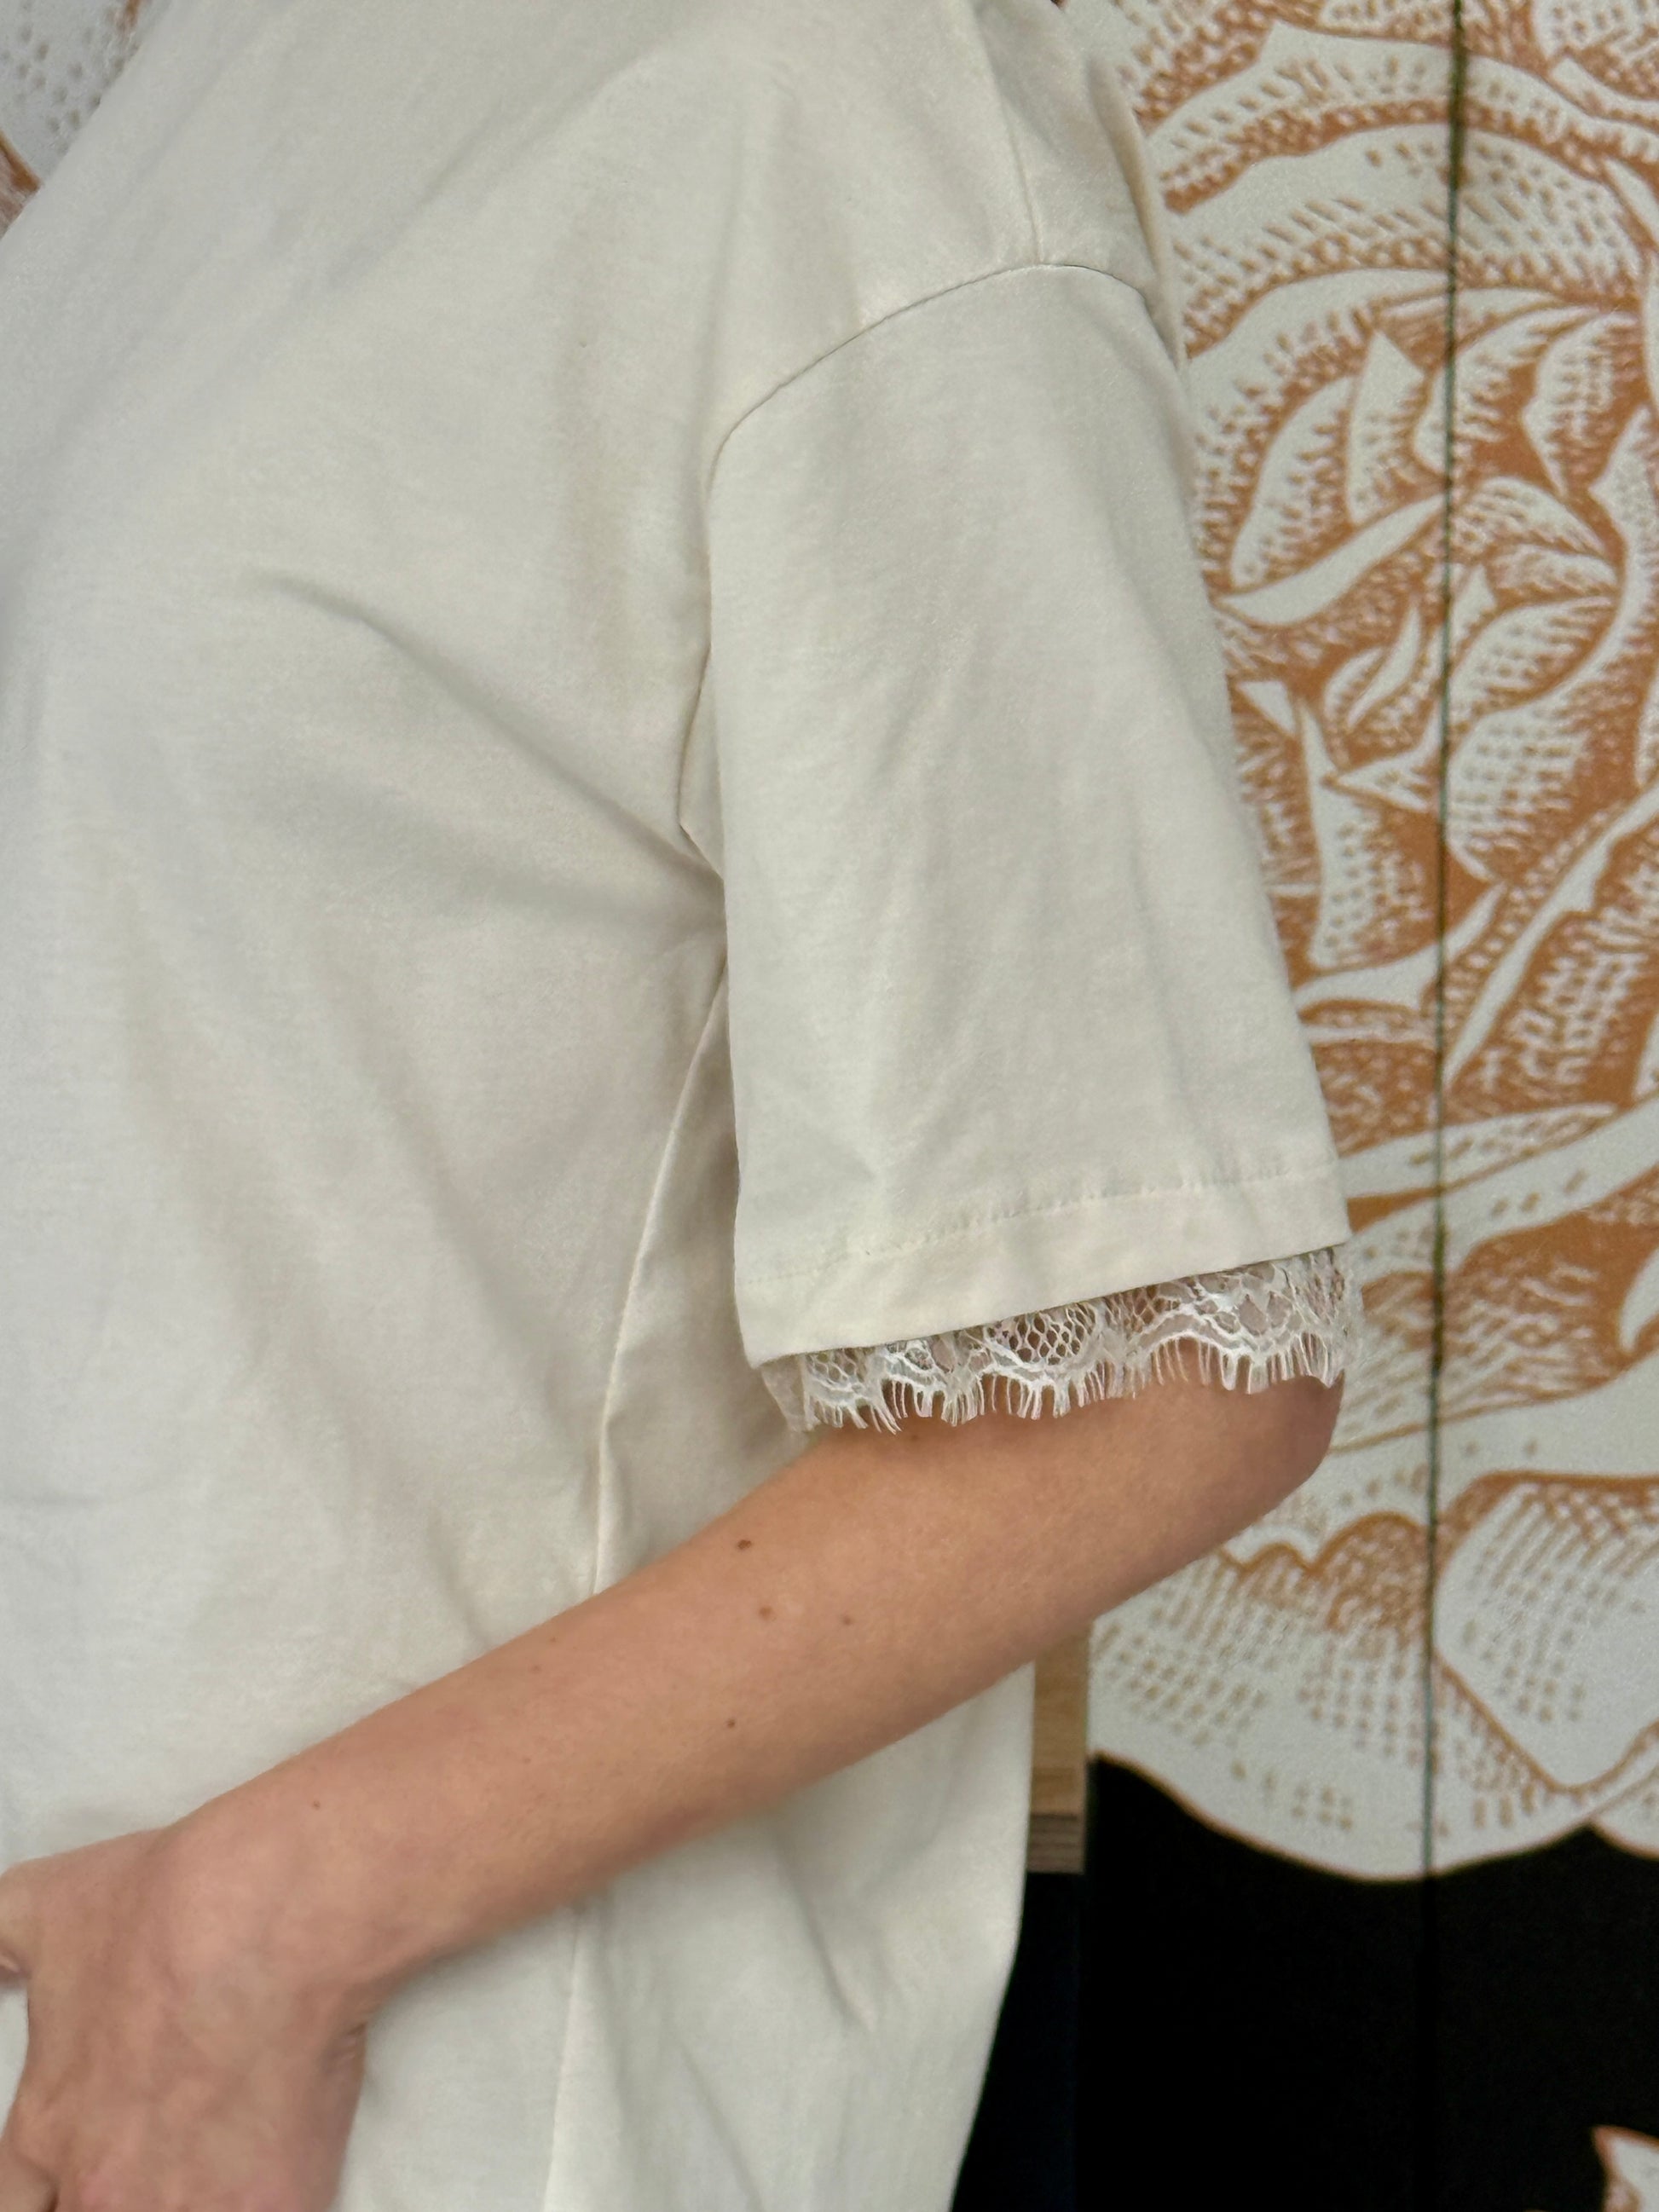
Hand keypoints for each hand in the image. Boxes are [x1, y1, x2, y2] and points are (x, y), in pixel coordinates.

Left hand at [0, 1821, 370, 2210]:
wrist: (277, 1911)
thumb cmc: (171, 1909)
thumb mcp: (43, 1906)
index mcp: (47, 2130)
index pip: (16, 2207)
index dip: (51, 2187)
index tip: (86, 2162)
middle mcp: (103, 2186)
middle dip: (119, 2192)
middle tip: (158, 2156)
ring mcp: (186, 2207)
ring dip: (190, 2197)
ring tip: (219, 2154)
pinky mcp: (268, 2209)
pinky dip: (265, 2196)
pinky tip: (277, 2152)